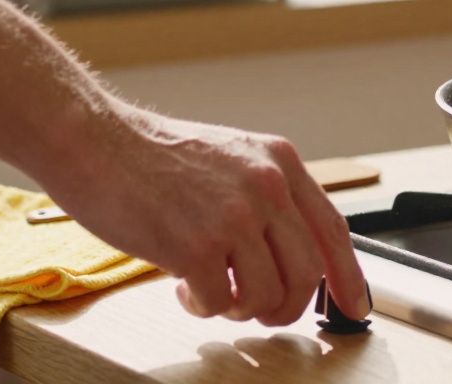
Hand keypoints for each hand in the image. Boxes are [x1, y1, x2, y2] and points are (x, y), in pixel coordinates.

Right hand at [33, 98, 368, 325]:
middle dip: (288, 306)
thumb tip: (292, 252)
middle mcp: (266, 186)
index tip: (356, 306)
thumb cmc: (154, 156)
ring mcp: (234, 215)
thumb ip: (268, 197)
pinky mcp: (196, 245)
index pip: (332, 230)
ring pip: (269, 294)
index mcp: (280, 162)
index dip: (349, 275)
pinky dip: (205, 307)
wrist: (95, 141)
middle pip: (308, 272)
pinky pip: (221, 302)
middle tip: (261, 310)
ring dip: (244, 308)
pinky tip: (185, 288)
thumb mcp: (233, 158)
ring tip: (216, 292)